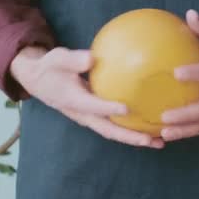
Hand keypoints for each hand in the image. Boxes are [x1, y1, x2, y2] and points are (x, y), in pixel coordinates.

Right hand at [10, 46, 163, 148]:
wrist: (38, 81)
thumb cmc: (50, 68)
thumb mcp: (56, 59)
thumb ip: (72, 59)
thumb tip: (92, 57)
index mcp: (74, 101)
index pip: (94, 107)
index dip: (109, 108)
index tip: (127, 108)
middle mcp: (84, 115)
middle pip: (109, 130)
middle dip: (130, 137)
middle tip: (151, 139)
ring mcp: (90, 118)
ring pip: (114, 132)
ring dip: (135, 138)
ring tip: (160, 141)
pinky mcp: (95, 117)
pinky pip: (115, 125)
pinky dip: (132, 129)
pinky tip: (152, 125)